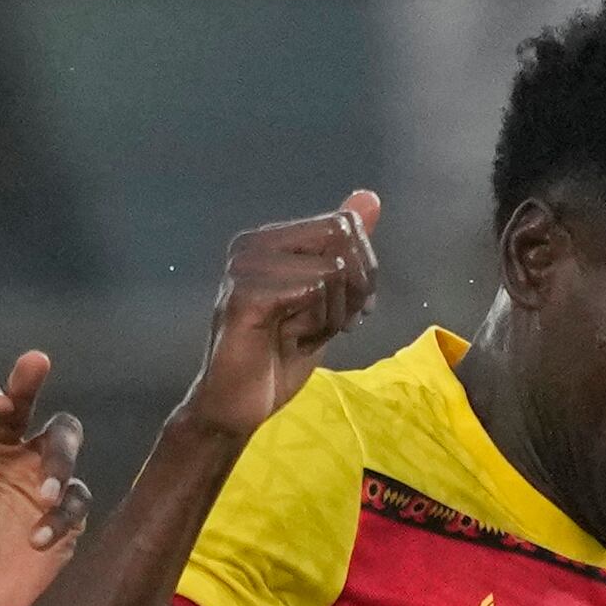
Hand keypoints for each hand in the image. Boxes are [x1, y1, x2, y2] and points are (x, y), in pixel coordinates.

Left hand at [0, 349, 89, 605]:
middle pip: (22, 406)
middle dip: (27, 383)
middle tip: (36, 363)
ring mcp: (33, 486)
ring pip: (61, 439)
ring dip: (60, 454)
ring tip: (47, 489)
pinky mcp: (63, 518)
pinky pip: (78, 496)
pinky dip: (65, 513)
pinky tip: (39, 540)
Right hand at [180, 191, 380, 440]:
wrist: (234, 408)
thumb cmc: (276, 358)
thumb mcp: (326, 301)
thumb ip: (345, 251)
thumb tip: (370, 197)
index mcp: (269, 240)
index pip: (344, 225)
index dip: (364, 271)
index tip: (354, 310)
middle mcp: (252, 244)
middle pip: (341, 239)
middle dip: (355, 290)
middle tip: (336, 325)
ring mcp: (245, 268)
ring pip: (332, 270)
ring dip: (334, 314)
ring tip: (305, 336)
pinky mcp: (245, 297)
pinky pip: (312, 290)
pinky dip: (317, 322)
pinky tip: (295, 341)